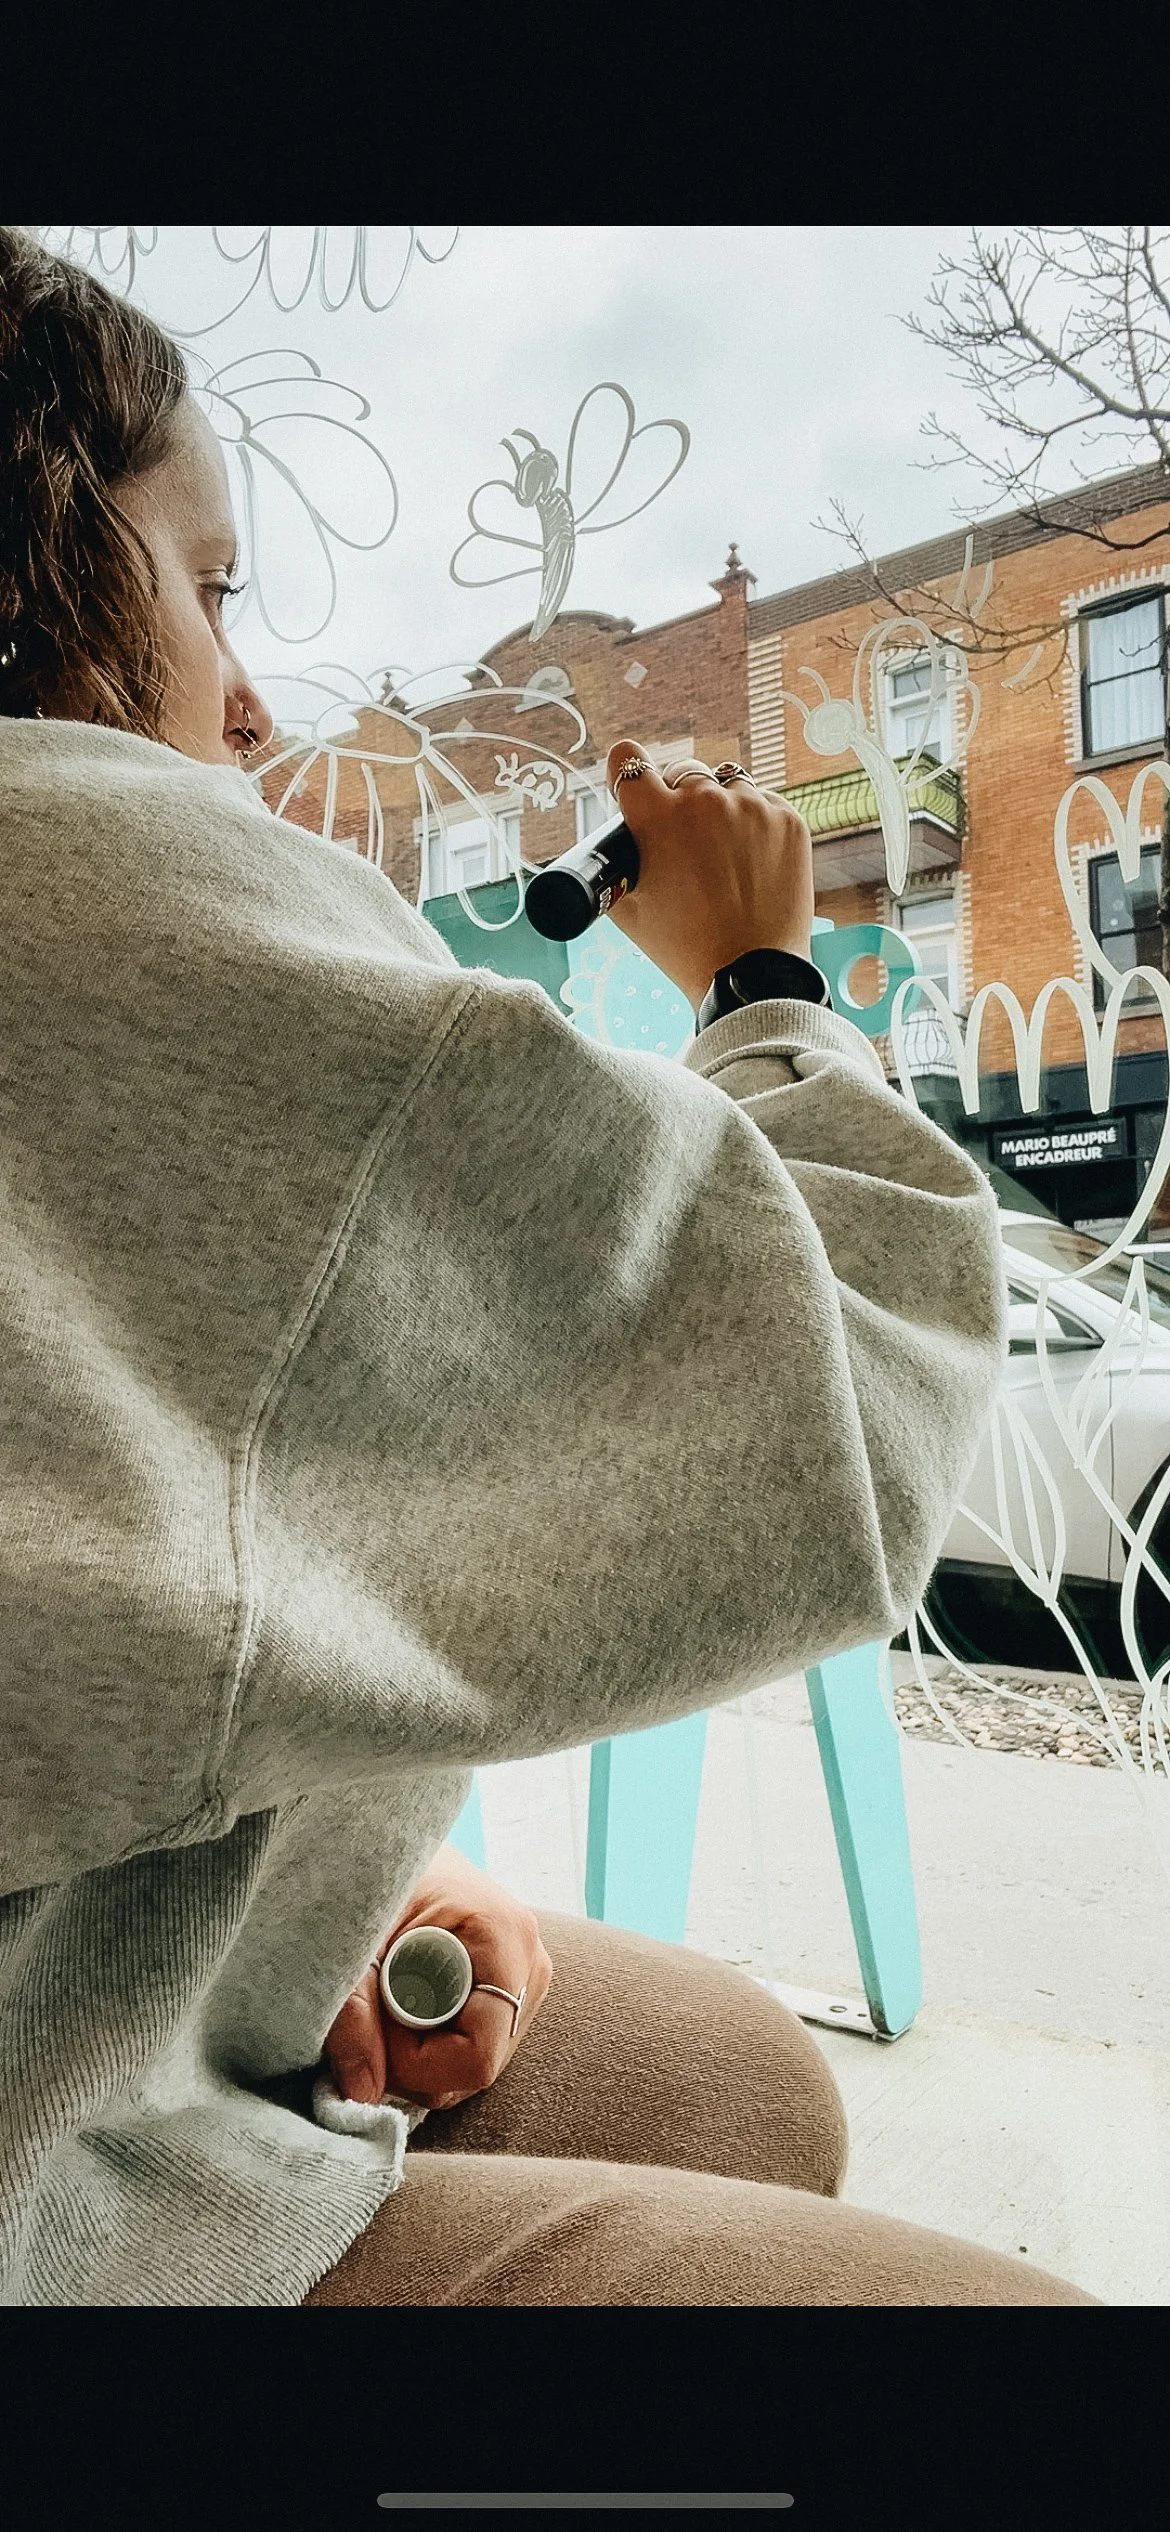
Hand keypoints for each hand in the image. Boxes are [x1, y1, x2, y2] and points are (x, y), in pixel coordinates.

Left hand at [323, 1845, 552, 2111]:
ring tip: (385, 1999)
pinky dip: (435, 2039)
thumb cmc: (370, 1870)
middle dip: (415, 2062)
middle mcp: (531, 1958)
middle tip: (371, 2013)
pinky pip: (477, 2040)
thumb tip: (361, 2095)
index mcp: (504, 1937)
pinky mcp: (514, 1979)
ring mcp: (529, 1970)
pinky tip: (405, 2001)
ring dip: (422, 2052)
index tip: (373, 2030)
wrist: (387, 1826)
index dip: (417, 2065)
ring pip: (477, 2060)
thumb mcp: (351, 1940)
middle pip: (479, 2066)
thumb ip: (351, 2015)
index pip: (476, 2056)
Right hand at [602, 742, 814, 1011]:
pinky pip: (763, 804)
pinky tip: (750, 862)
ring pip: (726, 784)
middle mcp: (703, 800)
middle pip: (682, 770)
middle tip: (683, 837)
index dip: (627, 773)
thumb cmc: (682, 947)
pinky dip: (754, 825)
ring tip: (721, 852)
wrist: (750, 975)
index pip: (628, 759)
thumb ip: (614, 864)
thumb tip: (614, 843)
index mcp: (657, 816)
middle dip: (678, 797)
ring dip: (719, 807)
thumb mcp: (625, 908)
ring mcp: (751, 807)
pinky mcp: (788, 820)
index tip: (636, 789)